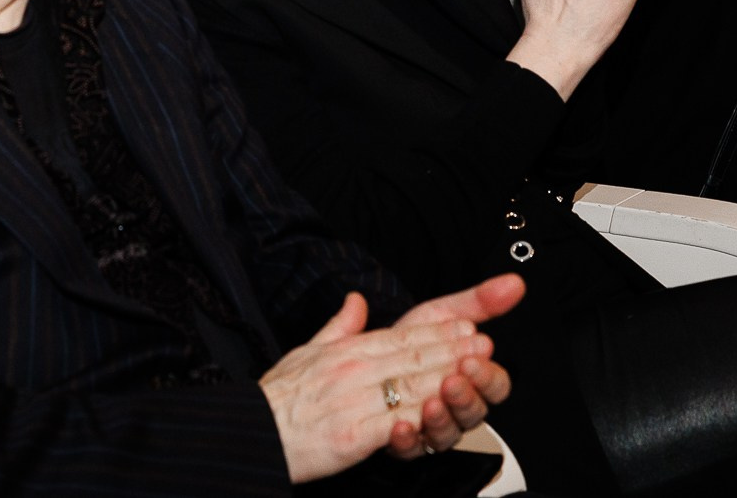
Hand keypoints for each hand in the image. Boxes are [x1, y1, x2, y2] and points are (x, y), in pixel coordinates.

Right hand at [261, 280, 520, 480]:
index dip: (436, 332)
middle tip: (482, 343)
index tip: (464, 326)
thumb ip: (338, 327)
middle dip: (451, 349)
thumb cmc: (279, 398)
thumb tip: (356, 301)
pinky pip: (395, 423)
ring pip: (409, 386)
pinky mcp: (352, 435)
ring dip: (447, 376)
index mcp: (343, 351)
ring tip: (473, 369)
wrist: (255, 433)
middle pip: (411, 358)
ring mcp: (353, 401)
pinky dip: (421, 416)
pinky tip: (443, 409)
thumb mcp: (306, 350)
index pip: (399, 337)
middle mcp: (351, 370)